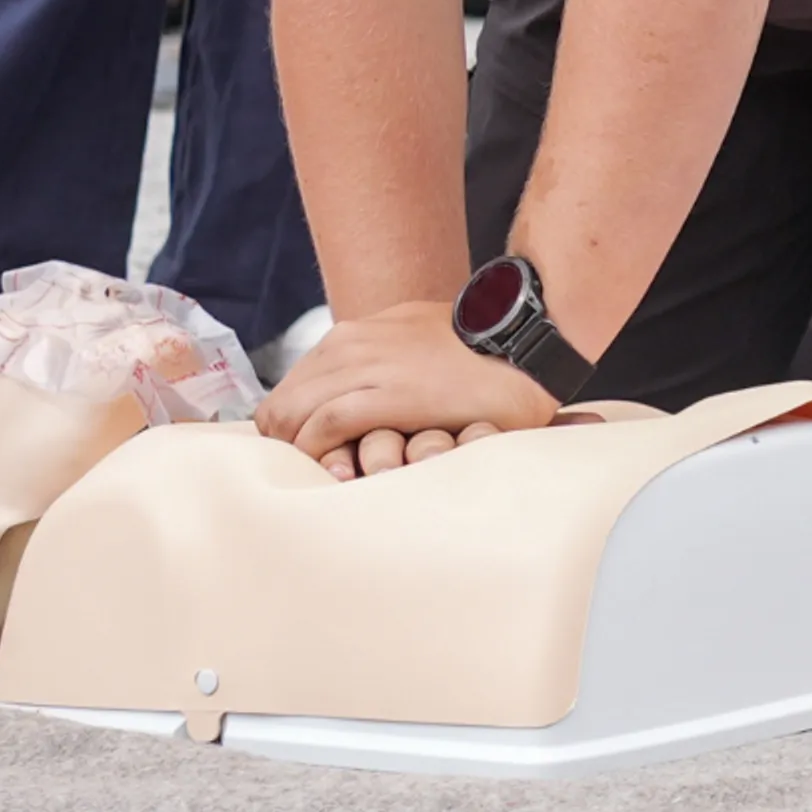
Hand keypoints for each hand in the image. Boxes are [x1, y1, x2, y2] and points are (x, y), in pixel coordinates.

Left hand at [255, 298, 557, 476]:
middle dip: (288, 442)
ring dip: (302, 451)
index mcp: (354, 335)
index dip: (292, 425)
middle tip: (312, 474)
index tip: (309, 454)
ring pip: (294, 414)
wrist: (528, 340)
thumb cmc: (482, 352)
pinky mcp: (388, 394)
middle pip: (283, 404)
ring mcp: (366, 367)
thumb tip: (359, 396)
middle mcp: (350, 345)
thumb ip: (381, 364)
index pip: (292, 387)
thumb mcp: (416, 342)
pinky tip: (337, 470)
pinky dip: (320, 452)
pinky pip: (324, 426)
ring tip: (326, 476)